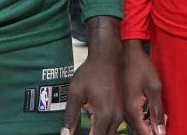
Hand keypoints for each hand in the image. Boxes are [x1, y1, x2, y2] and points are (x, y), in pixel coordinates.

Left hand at [62, 16, 123, 134]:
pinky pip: (113, 127)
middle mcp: (116, 118)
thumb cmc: (90, 73)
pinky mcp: (121, 110)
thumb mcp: (76, 93)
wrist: (107, 58)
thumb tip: (65, 134)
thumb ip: (70, 115)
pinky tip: (93, 125)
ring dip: (98, 134)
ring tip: (87, 129)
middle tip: (78, 132)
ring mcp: (120, 114)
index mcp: (104, 114)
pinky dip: (103, 129)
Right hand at [122, 40, 165, 134]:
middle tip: (164, 119)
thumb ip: (157, 111)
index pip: (144, 133)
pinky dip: (144, 117)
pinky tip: (151, 108)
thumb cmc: (142, 66)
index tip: (165, 130)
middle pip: (140, 131)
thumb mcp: (154, 87)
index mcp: (132, 109)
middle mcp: (124, 111)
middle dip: (153, 129)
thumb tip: (160, 132)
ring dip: (149, 123)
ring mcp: (123, 107)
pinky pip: (134, 117)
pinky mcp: (124, 102)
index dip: (155, 134)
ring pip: (136, 125)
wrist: (127, 51)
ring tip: (160, 115)